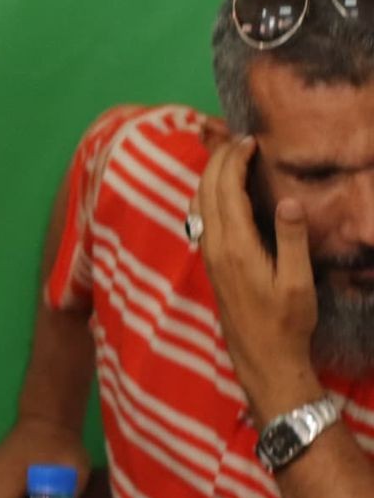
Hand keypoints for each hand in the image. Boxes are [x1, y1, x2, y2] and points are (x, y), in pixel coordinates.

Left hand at [198, 135, 322, 416]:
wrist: (262, 358)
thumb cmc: (286, 323)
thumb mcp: (299, 282)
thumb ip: (292, 240)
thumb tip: (288, 201)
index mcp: (236, 245)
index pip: (225, 188)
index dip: (234, 159)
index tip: (250, 140)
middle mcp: (215, 245)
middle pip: (206, 189)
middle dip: (219, 158)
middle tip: (240, 140)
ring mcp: (209, 253)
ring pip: (199, 202)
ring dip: (210, 174)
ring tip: (230, 156)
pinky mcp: (211, 262)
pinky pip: (201, 216)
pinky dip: (209, 194)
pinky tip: (222, 191)